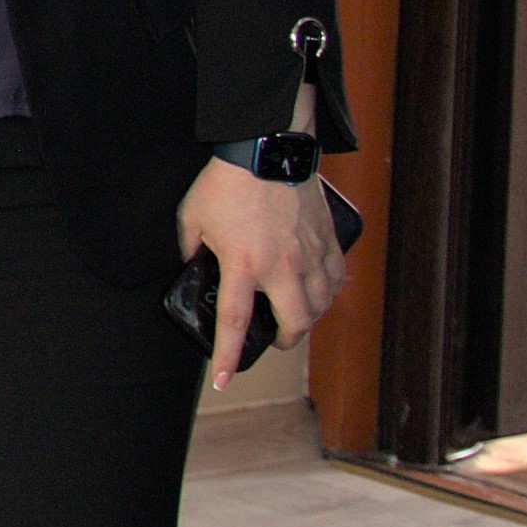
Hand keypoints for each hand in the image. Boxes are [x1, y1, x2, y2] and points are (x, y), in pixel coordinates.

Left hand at [176, 154, 347, 390]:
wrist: (269, 146)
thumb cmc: (227, 180)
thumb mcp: (191, 216)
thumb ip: (190, 249)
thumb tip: (194, 265)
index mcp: (242, 264)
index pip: (233, 322)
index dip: (226, 356)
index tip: (223, 380)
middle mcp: (280, 266)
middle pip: (293, 325)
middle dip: (283, 340)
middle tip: (273, 338)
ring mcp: (308, 254)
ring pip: (320, 305)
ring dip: (308, 319)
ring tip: (295, 316)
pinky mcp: (328, 239)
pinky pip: (336, 278)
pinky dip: (329, 291)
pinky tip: (319, 290)